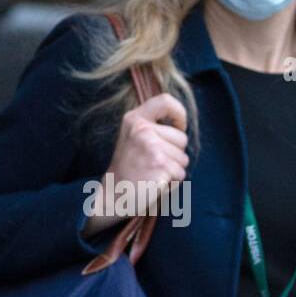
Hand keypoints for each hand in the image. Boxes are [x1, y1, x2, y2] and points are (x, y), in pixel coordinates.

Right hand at [84, 91, 188, 235]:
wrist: (112, 195)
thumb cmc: (127, 168)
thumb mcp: (132, 137)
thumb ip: (151, 126)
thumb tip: (180, 125)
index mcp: (134, 119)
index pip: (166, 101)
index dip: (179, 113)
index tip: (179, 127)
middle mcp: (142, 130)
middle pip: (182, 138)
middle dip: (175, 154)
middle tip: (152, 163)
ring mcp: (151, 147)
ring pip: (183, 158)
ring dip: (173, 170)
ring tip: (152, 173)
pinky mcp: (160, 166)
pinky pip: (180, 174)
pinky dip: (172, 183)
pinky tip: (154, 183)